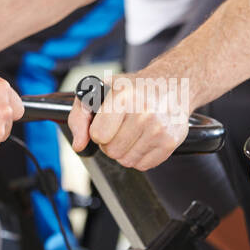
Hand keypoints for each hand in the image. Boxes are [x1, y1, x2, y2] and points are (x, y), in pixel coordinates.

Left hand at [68, 73, 189, 169]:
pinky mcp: (170, 142)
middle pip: (112, 151)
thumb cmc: (133, 87)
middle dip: (110, 142)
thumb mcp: (100, 91)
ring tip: (131, 132)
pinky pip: (143, 165)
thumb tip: (79, 145)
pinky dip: (139, 156)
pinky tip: (143, 138)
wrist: (170, 84)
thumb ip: (80, 117)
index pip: (98, 135)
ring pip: (126, 161)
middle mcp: (144, 112)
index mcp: (124, 96)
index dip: (97, 132)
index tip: (104, 122)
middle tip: (118, 127)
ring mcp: (159, 129)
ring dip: (124, 150)